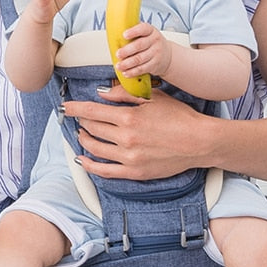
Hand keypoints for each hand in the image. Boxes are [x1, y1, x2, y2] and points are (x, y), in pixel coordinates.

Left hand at [62, 84, 216, 180]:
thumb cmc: (180, 118)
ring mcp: (129, 158)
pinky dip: (90, 165)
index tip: (66, 107)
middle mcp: (126, 138)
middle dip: (83, 121)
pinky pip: (104, 171)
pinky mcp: (134, 172)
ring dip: (84, 140)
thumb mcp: (153, 98)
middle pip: (92, 128)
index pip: (92, 111)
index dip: (75, 108)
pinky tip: (83, 159)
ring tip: (82, 134)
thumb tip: (102, 94)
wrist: (200, 142)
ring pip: (94, 149)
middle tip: (80, 118)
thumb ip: (124, 95)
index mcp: (129, 117)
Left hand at [113, 22, 171, 78]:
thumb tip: (114, 38)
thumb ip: (134, 35)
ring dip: (128, 63)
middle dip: (127, 50)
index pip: (143, 28)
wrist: (167, 55)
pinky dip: (133, 72)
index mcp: (150, 30)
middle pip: (140, 45)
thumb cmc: (150, 43)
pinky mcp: (155, 64)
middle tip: (118, 54)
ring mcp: (156, 52)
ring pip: (140, 58)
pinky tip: (126, 73)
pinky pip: (142, 68)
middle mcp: (155, 40)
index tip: (124, 35)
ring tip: (119, 66)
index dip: (133, 32)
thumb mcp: (146, 35)